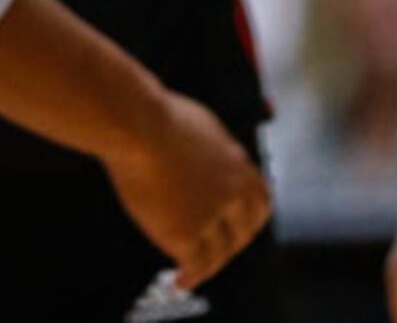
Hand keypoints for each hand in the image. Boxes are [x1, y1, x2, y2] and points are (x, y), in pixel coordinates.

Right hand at [98, 88, 272, 291]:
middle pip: (242, 234)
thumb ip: (215, 149)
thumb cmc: (157, 116)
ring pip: (218, 254)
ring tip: (193, 274)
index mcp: (240, 166)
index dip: (250, 221)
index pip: (260, 204)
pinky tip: (179, 280)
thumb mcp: (202, 125)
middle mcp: (232, 194)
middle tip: (213, 255)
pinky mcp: (185, 232)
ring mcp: (210, 215)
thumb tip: (211, 155)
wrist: (135, 124)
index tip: (240, 230)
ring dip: (208, 266)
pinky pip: (194, 264)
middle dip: (229, 247)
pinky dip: (189, 276)